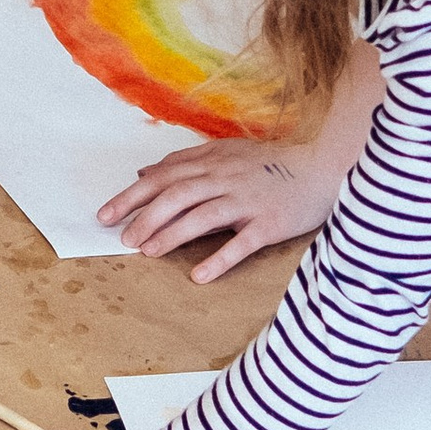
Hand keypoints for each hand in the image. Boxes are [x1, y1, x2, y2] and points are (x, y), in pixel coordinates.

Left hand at [98, 131, 348, 280]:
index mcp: (214, 162)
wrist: (324, 169)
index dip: (132, 195)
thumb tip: (144, 172)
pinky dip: (219, 259)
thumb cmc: (272, 164)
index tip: (106, 214)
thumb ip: (187, 160)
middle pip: (177, 195)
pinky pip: (241, 243)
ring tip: (148, 252)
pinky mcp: (269, 223)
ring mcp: (248, 201)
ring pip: (202, 216)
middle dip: (145, 217)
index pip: (164, 177)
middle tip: (122, 238)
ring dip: (172, 234)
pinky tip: (199, 276)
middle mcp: (226, 178)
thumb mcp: (227, 153)